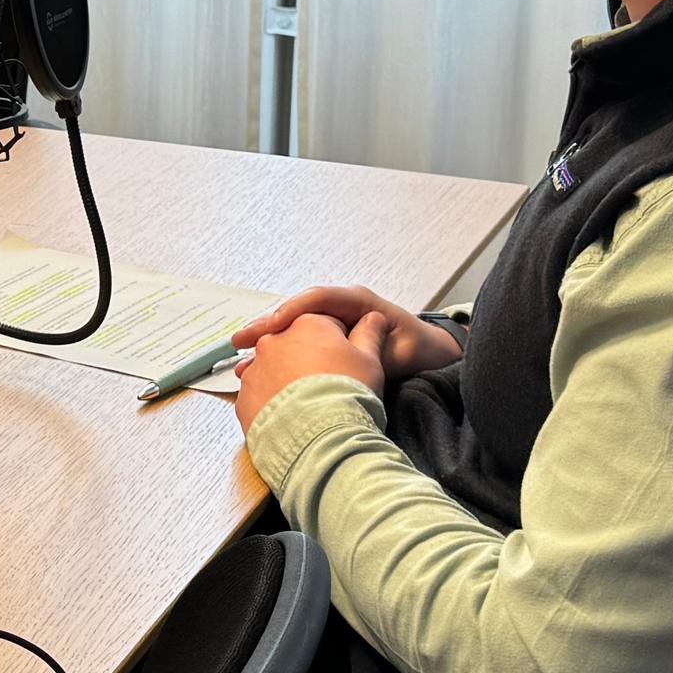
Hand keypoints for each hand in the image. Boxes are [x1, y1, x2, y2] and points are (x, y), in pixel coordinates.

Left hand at [231, 312, 394, 435]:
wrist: (319, 438)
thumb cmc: (348, 396)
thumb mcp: (370, 361)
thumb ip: (368, 335)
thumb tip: (373, 319)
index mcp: (307, 324)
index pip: (323, 324)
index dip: (338, 343)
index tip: (344, 362)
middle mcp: (274, 340)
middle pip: (293, 344)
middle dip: (307, 360)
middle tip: (326, 385)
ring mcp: (255, 368)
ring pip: (272, 369)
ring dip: (285, 380)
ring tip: (307, 404)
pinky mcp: (244, 396)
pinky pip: (259, 394)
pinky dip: (271, 402)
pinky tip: (288, 416)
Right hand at [232, 287, 462, 382]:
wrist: (431, 357)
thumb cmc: (420, 349)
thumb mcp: (402, 350)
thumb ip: (376, 345)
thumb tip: (356, 343)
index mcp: (357, 301)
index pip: (319, 298)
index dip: (294, 309)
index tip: (274, 324)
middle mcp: (339, 310)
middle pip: (296, 313)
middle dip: (267, 326)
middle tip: (241, 341)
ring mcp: (331, 326)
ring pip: (291, 331)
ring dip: (267, 345)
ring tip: (242, 361)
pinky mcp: (327, 344)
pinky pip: (296, 347)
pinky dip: (278, 359)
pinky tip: (258, 374)